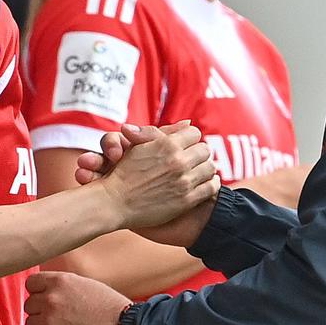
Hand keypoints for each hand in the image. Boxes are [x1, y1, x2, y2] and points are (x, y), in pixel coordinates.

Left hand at [24, 271, 127, 324]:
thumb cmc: (114, 312)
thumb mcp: (88, 286)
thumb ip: (65, 288)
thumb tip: (46, 293)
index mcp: (61, 282)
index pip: (32, 284)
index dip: (39, 293)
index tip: (48, 302)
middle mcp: (51, 300)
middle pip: (30, 306)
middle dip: (42, 313)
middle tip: (61, 321)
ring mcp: (49, 323)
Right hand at [87, 124, 217, 246]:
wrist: (114, 202)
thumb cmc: (123, 172)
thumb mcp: (139, 145)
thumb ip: (163, 132)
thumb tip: (188, 122)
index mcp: (167, 144)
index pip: (194, 133)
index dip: (189, 139)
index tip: (185, 146)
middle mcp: (178, 161)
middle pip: (205, 150)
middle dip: (198, 153)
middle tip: (192, 159)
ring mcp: (184, 181)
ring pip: (210, 168)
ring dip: (205, 168)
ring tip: (198, 171)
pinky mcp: (187, 200)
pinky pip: (211, 187)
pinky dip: (210, 184)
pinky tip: (203, 184)